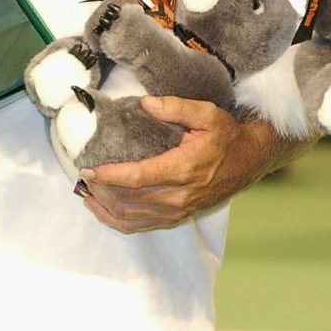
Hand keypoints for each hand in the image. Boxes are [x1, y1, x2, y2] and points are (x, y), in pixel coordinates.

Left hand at [78, 96, 300, 232]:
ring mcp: (177, 211)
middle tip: (81, 176)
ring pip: (130, 217)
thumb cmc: (226, 136)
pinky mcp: (177, 218)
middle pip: (128, 200)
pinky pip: (140, 226)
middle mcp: (179, 195)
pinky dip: (116, 220)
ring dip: (103, 207)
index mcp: (184, 169)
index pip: (137, 177)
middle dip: (100, 190)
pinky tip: (102, 209)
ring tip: (85, 192)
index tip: (88, 167)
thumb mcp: (207, 114)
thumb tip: (146, 104)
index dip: (109, 175)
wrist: (249, 161)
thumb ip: (176, 108)